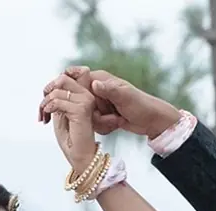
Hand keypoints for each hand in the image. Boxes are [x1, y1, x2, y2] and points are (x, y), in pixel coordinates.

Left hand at [39, 73, 98, 171]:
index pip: (66, 75)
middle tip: (43, 107)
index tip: (46, 100)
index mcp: (84, 93)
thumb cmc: (71, 136)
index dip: (52, 85)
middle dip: (47, 91)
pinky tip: (48, 118)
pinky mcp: (81, 110)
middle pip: (62, 79)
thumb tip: (52, 83)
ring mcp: (86, 101)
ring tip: (45, 115)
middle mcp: (88, 95)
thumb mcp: (61, 111)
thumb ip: (59, 96)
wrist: (78, 155)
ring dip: (45, 103)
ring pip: (58, 90)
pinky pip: (58, 101)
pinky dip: (48, 109)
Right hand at [40, 67, 181, 139]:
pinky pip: (93, 123)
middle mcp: (96, 89)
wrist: (153, 120)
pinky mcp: (101, 114)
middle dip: (91, 113)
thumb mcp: (126, 97)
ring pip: (84, 115)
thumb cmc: (142, 105)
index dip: (63, 89)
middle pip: (75, 101)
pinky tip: (117, 124)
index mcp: (99, 79)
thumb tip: (94, 84)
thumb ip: (109, 90)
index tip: (62, 101)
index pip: (72, 79)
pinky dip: (104, 126)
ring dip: (100, 122)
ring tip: (117, 120)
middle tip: (108, 116)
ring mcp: (98, 102)